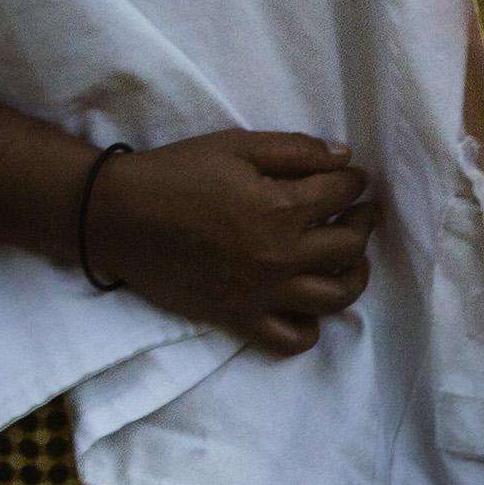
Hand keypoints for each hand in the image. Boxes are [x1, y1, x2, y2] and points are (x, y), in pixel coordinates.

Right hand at [87, 131, 379, 355]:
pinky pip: (293, 338)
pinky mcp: (241, 318)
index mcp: (282, 207)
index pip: (343, 194)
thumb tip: (344, 159)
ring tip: (348, 259)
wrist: (120, 217)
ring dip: (354, 275)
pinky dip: (311, 325)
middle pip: (350, 247)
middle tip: (360, 212)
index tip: (354, 179)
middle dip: (364, 223)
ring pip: (336, 297)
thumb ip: (295, 150)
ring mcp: (263, 293)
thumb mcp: (236, 146)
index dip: (355, 182)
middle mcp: (281, 255)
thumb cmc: (177, 173)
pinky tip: (307, 301)